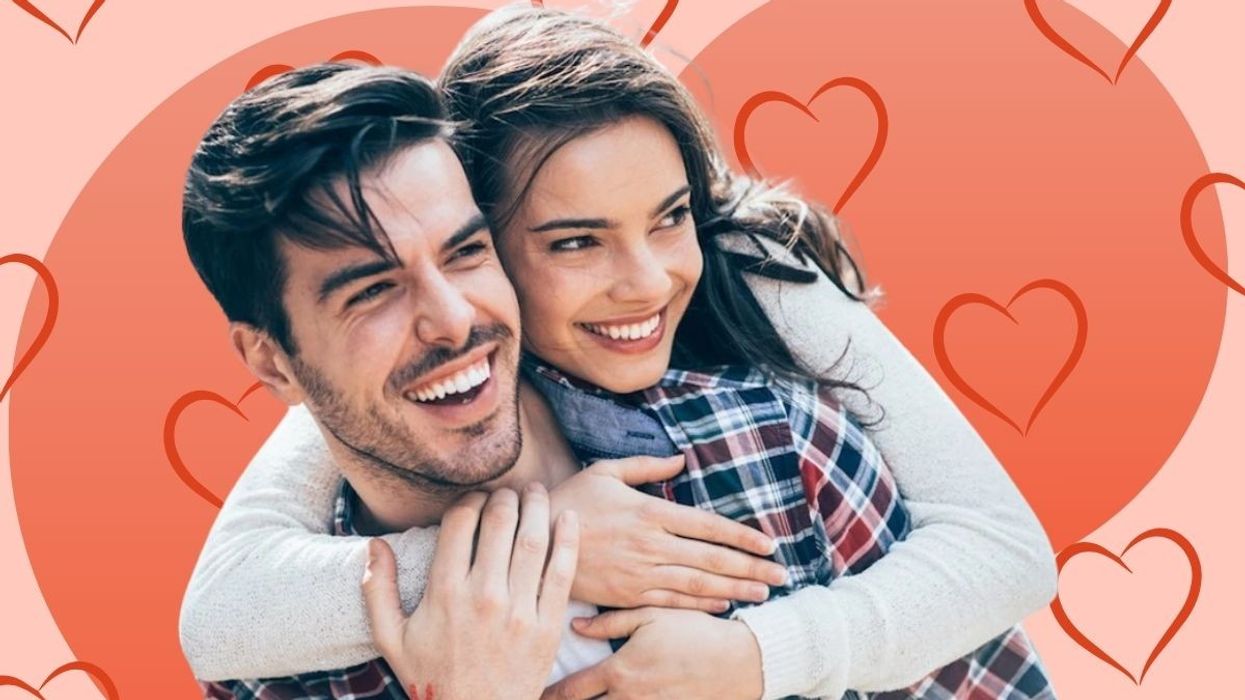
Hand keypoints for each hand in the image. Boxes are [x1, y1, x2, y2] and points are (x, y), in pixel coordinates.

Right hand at [363, 484, 578, 699]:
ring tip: (537, 492)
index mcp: (444, 593)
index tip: (475, 499)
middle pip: (499, 522)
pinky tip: (568, 517)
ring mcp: (519, 611)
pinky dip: (568, 539)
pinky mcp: (547, 626)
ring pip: (533, 539)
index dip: (469, 500)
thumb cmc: (433, 678)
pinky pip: (563, 572)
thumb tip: (372, 545)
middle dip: (504, 496)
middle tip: (509, 490)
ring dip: (537, 507)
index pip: (460, 523)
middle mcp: (483, 596)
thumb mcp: (391, 639)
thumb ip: (377, 590)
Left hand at [542, 608, 763, 699]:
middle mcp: (629, 698)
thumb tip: (575, 625)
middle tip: (533, 698)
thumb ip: (611, 621)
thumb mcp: (652, 616)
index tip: (529, 694)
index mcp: (620, 670)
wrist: (739, 661)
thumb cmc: (695, 632)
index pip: (571, 691)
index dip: (547, 695)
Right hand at [549, 455, 787, 611]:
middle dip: (751, 568)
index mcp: (650, 512)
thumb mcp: (607, 472)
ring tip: (763, 592)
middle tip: (781, 574)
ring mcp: (640, 572)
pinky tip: (723, 605)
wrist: (534, 539)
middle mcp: (651, 544)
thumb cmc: (572, 500)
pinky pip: (671, 601)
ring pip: (697, 584)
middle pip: (711, 559)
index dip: (741, 537)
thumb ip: (647, 466)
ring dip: (734, 589)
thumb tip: (681, 458)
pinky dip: (700, 605)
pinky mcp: (627, 594)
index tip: (768, 544)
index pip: (707, 526)